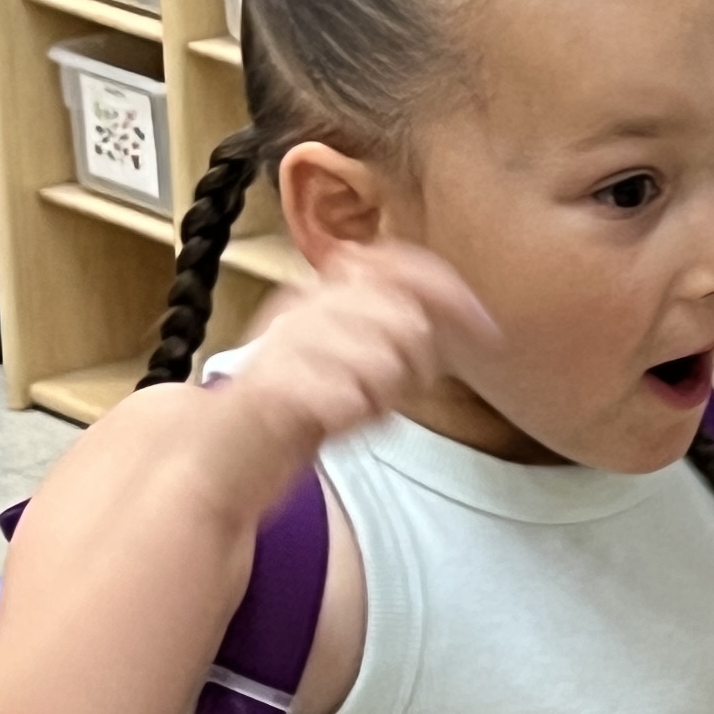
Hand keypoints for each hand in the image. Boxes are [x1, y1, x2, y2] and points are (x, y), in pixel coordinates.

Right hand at [198, 242, 489, 503]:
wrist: (228, 446)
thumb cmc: (305, 400)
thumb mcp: (363, 355)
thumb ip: (405, 330)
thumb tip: (467, 314)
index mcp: (327, 289)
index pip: (401, 267)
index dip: (449, 293)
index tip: (485, 327)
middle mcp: (306, 304)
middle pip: (404, 320)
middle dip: (415, 363)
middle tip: (391, 391)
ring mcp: (286, 342)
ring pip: (380, 359)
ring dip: (383, 393)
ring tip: (358, 407)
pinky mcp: (270, 386)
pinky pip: (342, 396)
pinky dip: (352, 411)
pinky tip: (340, 417)